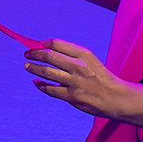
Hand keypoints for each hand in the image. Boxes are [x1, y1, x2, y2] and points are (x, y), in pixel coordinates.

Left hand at [23, 37, 142, 130]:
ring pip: (47, 72)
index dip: (44, 44)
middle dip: (35, 54)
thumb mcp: (90, 60)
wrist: (116, 97)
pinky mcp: (72, 97)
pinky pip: (51, 90)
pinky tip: (37, 83)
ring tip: (27, 67)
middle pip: (49, 56)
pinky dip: (41, 86)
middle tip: (27, 54)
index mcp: (84, 54)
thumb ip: (72, 55)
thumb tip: (48, 49)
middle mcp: (78, 66)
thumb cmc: (101, 77)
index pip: (58, 44)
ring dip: (34, 69)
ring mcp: (74, 82)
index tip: (37, 46)